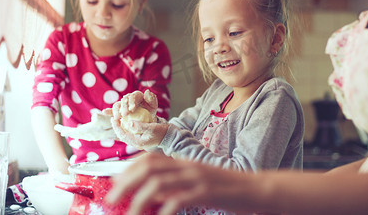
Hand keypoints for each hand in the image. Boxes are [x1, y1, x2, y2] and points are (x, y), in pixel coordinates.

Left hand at [54, 112, 115, 140]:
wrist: (123, 130)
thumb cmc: (116, 123)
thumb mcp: (109, 119)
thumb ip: (101, 118)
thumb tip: (94, 117)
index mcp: (91, 131)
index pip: (75, 132)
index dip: (65, 130)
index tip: (56, 128)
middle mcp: (91, 135)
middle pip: (75, 134)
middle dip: (66, 131)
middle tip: (57, 128)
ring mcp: (94, 136)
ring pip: (80, 135)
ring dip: (72, 133)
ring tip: (65, 131)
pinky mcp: (97, 135)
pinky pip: (84, 134)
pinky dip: (78, 133)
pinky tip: (78, 133)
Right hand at [103, 90, 157, 120]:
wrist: (146, 118)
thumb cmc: (150, 110)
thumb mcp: (153, 106)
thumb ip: (152, 99)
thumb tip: (148, 91)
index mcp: (137, 95)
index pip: (133, 96)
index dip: (132, 102)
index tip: (133, 109)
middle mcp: (128, 98)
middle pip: (124, 100)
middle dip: (124, 107)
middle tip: (125, 114)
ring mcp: (123, 104)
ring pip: (117, 105)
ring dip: (117, 111)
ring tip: (117, 117)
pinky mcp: (119, 110)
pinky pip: (112, 110)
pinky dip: (108, 111)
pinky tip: (104, 112)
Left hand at [105, 153, 253, 214]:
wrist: (256, 189)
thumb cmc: (226, 188)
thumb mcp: (197, 182)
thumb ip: (175, 185)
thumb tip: (152, 193)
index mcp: (184, 161)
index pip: (149, 158)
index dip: (128, 169)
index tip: (114, 184)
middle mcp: (187, 165)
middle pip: (148, 167)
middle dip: (125, 182)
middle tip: (111, 199)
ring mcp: (197, 177)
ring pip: (159, 183)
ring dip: (139, 199)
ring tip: (129, 214)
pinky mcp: (207, 192)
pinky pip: (179, 199)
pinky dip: (165, 210)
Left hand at [110, 115, 167, 149]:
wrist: (169, 137)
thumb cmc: (162, 132)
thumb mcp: (152, 128)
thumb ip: (140, 126)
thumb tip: (129, 123)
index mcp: (138, 142)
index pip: (123, 135)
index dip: (117, 127)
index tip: (113, 118)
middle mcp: (136, 144)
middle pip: (122, 136)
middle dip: (117, 127)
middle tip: (113, 118)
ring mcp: (138, 142)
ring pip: (125, 135)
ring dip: (121, 128)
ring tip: (118, 120)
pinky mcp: (140, 139)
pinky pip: (130, 134)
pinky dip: (126, 128)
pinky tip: (126, 122)